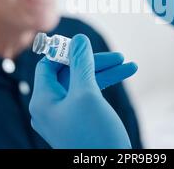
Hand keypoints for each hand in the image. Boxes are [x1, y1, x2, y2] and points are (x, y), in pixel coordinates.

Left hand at [29, 34, 134, 148]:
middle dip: (95, 63)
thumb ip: (81, 63)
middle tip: (119, 57)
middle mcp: (51, 108)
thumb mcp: (87, 94)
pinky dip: (105, 85)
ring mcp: (66, 116)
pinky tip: (123, 76)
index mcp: (43, 100)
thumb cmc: (95, 135)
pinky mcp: (80, 122)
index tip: (88, 45)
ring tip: (130, 65)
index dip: (67, 52)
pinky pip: (90, 97)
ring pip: (84, 84)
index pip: (49, 65)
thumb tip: (78, 39)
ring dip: (105, 72)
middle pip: (70, 73)